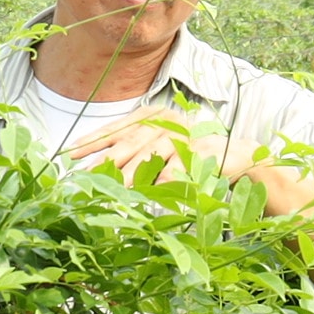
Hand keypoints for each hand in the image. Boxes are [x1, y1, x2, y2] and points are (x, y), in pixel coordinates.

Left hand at [73, 115, 313, 222]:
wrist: (245, 162)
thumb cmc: (196, 162)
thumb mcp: (164, 155)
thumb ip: (137, 157)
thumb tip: (96, 171)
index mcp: (158, 117)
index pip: (120, 126)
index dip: (94, 139)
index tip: (68, 154)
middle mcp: (172, 121)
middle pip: (133, 139)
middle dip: (107, 158)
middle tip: (82, 176)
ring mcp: (189, 136)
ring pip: (155, 153)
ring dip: (133, 173)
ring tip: (113, 190)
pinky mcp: (207, 153)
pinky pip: (182, 169)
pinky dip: (166, 183)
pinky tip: (151, 196)